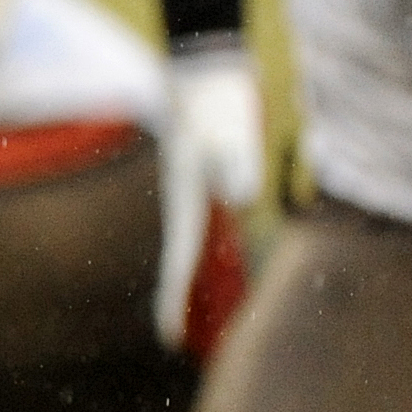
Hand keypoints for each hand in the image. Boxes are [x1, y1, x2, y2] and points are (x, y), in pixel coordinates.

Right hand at [153, 41, 263, 351]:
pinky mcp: (209, 184)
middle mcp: (188, 204)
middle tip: (184, 343)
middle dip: (183, 303)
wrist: (207, 68)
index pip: (178, 261)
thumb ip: (237, 161)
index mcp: (188, 199)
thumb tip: (242, 199)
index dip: (173, 302)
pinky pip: (208, 233)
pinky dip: (211, 257)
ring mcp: (197, 195)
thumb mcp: (231, 130)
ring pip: (195, 251)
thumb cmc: (219, 102)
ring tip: (204, 316)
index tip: (170, 339)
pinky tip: (224, 265)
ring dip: (197, 283)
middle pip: (184, 264)